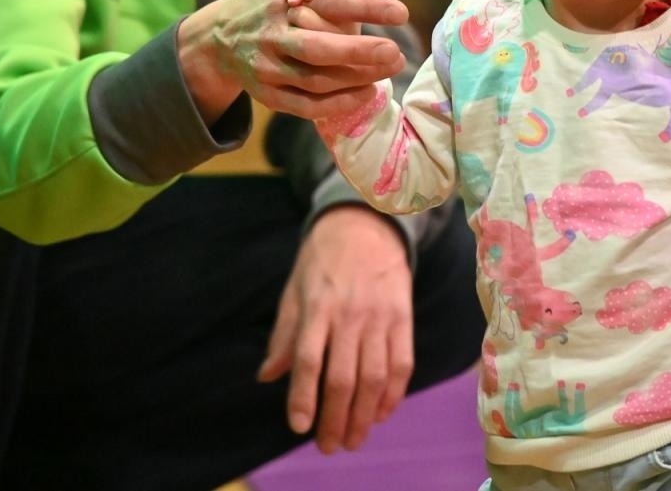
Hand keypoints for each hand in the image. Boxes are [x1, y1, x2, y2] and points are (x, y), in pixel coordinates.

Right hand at [178, 0, 409, 121]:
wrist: (214, 41)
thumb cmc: (261, 2)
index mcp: (281, 2)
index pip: (327, 3)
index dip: (365, 7)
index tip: (402, 12)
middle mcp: (272, 36)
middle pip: (319, 49)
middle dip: (360, 52)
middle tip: (397, 53)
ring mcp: (268, 69)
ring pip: (315, 80)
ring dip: (355, 79)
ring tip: (391, 70)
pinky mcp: (268, 96)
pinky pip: (306, 106)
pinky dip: (336, 104)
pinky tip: (365, 94)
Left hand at [257, 205, 414, 451]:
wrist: (367, 223)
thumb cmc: (322, 259)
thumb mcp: (295, 289)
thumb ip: (284, 335)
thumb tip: (267, 376)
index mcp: (318, 307)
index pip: (309, 360)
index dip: (303, 396)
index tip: (299, 426)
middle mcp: (350, 314)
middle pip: (344, 377)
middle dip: (336, 419)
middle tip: (328, 446)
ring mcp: (380, 317)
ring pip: (375, 377)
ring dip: (365, 415)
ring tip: (354, 440)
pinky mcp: (403, 317)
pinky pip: (402, 363)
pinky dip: (393, 394)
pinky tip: (382, 413)